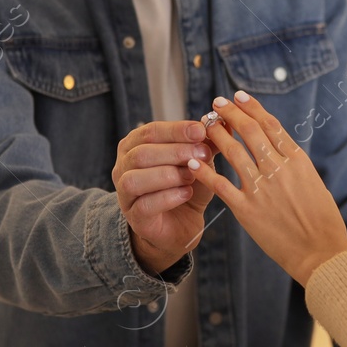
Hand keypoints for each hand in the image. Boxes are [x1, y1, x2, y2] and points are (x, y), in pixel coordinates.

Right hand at [111, 120, 216, 274]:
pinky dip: (168, 197)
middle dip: (175, 152)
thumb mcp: (199, 162)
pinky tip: (186, 193)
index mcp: (135, 145)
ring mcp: (125, 193)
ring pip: (136, 179)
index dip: (176, 130)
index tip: (201, 130)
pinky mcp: (134, 217)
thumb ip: (205, 143)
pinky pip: (145, 205)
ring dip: (169, 175)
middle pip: (142, 153)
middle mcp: (124, 166)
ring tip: (192, 175)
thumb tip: (222, 122)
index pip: (151, 131)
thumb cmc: (186, 186)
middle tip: (203, 155)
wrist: (182, 224)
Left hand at [187, 91, 346, 284]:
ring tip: (205, 124)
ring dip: (216, 135)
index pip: (270, 125)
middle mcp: (279, 169)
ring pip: (232, 152)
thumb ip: (294, 165)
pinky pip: (220, 185)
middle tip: (217, 103)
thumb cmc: (323, 221)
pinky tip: (193, 162)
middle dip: (230, 113)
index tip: (238, 96)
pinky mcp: (246, 210)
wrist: (321, 253)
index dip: (251, 108)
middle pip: (249, 132)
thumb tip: (279, 149)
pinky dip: (205, 171)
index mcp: (297, 160)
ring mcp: (261, 188)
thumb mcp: (314, 183)